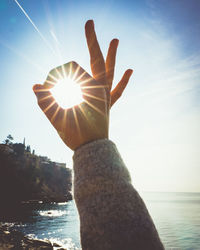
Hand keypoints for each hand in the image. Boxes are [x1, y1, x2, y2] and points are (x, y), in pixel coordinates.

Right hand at [33, 20, 132, 149]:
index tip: (47, 88)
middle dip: (92, 40)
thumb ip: (45, 101)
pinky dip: (124, 81)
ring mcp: (106, 95)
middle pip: (97, 59)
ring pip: (111, 71)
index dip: (57, 75)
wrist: (92, 150)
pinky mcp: (108, 104)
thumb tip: (35, 87)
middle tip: (89, 23)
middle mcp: (100, 89)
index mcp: (88, 89)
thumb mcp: (57, 117)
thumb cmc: (75, 135)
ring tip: (115, 40)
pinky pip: (118, 91)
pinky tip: (130, 70)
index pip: (72, 69)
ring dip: (112, 55)